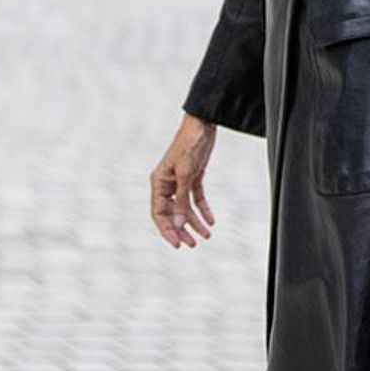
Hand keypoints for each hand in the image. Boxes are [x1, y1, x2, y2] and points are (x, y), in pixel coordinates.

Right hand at [150, 113, 216, 248]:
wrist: (203, 125)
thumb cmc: (189, 145)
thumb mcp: (186, 175)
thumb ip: (181, 201)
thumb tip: (178, 225)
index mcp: (158, 182)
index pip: (158, 213)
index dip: (167, 230)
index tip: (178, 244)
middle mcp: (166, 184)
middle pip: (172, 214)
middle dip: (182, 230)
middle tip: (193, 245)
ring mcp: (180, 181)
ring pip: (185, 208)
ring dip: (194, 222)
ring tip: (206, 235)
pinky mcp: (192, 177)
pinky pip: (196, 198)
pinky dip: (203, 209)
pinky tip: (211, 220)